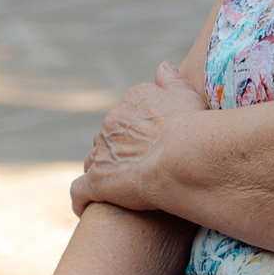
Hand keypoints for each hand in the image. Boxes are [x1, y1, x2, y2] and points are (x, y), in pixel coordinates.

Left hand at [71, 60, 207, 216]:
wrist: (183, 158)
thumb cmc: (193, 127)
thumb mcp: (187, 95)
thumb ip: (172, 80)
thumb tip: (163, 66)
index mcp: (134, 100)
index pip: (128, 113)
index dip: (138, 131)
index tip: (152, 144)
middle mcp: (112, 122)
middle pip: (109, 136)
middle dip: (119, 150)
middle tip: (140, 167)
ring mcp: (101, 152)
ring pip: (95, 161)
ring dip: (103, 171)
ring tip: (120, 188)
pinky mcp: (96, 181)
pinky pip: (80, 192)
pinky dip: (82, 200)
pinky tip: (87, 208)